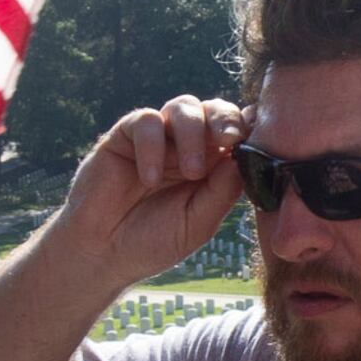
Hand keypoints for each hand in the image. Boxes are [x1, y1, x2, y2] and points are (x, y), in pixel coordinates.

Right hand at [54, 96, 247, 288]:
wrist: (102, 254)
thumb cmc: (153, 242)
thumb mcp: (198, 222)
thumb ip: (222, 191)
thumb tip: (245, 156)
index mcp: (213, 164)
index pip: (237, 131)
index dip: (249, 129)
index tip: (258, 141)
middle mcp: (187, 144)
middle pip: (214, 110)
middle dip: (226, 120)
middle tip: (230, 140)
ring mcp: (157, 138)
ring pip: (183, 107)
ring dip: (193, 132)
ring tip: (192, 171)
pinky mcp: (125, 136)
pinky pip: (146, 121)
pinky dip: (153, 146)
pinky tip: (150, 178)